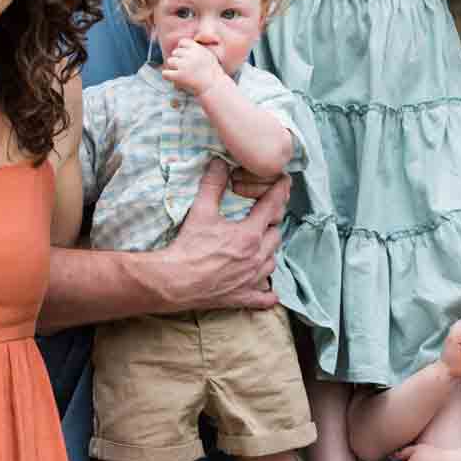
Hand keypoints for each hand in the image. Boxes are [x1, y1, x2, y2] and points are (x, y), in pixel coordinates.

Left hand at [162, 37, 225, 96]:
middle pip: (175, 52)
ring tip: (181, 74)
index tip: (185, 57)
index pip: (182, 42)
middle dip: (178, 60)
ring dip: (173, 68)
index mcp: (198, 49)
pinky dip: (167, 76)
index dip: (182, 49)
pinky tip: (173, 79)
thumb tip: (182, 44)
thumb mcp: (208, 55)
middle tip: (185, 69)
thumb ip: (197, 48)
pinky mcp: (180, 76)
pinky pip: (165, 73)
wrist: (214, 87)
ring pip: (170, 61)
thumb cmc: (212, 73)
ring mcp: (185, 65)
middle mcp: (191, 55)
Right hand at [163, 157, 286, 311]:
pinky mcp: (243, 296)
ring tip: (264, 245)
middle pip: (276, 235)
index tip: (285, 182)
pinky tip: (269, 291)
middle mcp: (256, 257)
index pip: (272, 206)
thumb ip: (212, 185)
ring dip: (270, 252)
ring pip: (273, 262)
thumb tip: (220, 162)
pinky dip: (268, 293)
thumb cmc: (188, 247)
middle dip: (273, 223)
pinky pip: (264, 297)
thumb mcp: (201, 211)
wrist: (175, 282)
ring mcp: (252, 279)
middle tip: (267, 215)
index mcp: (249, 234)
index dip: (280, 191)